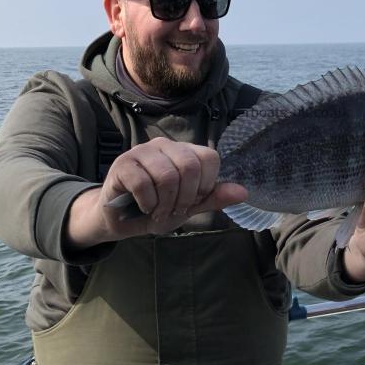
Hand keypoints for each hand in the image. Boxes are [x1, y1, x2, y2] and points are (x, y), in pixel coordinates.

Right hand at [65, 137, 246, 249]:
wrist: (120, 219)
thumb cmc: (156, 208)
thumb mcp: (189, 206)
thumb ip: (213, 198)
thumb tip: (243, 193)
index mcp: (184, 151)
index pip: (209, 158)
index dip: (205, 186)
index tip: (192, 201)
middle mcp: (164, 145)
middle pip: (190, 166)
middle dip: (184, 198)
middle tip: (173, 210)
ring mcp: (142, 151)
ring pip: (167, 175)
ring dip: (165, 203)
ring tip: (157, 211)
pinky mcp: (123, 163)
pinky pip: (143, 183)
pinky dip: (147, 203)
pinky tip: (143, 207)